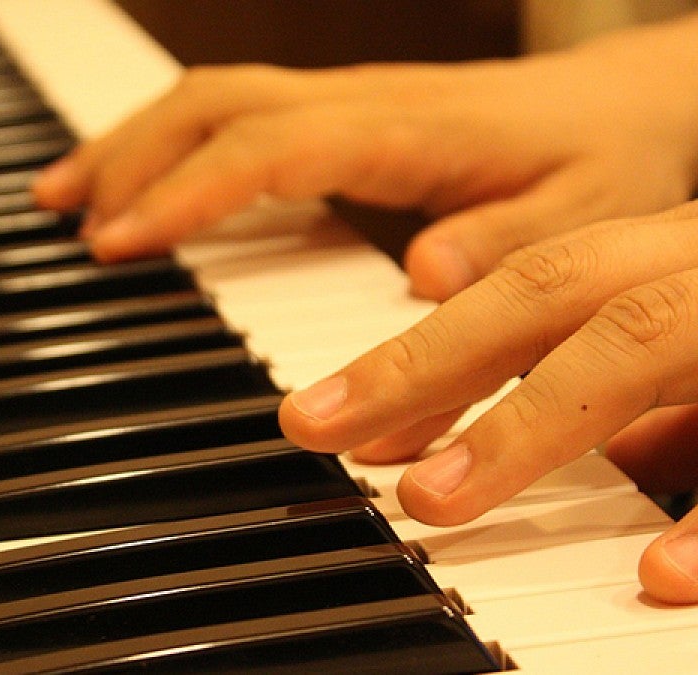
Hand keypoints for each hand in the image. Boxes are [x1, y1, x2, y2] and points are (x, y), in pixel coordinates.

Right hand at [34, 15, 697, 300]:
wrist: (625, 102)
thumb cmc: (603, 158)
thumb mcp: (585, 216)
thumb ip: (505, 244)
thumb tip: (419, 274)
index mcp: (406, 128)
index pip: (269, 146)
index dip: (187, 191)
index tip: (121, 240)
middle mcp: (358, 103)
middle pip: (213, 105)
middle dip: (127, 158)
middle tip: (61, 217)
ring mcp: (341, 103)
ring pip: (209, 99)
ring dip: (130, 143)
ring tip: (61, 194)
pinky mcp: (336, 115)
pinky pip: (231, 114)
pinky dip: (167, 144)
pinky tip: (136, 180)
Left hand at [277, 200, 697, 603]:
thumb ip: (660, 399)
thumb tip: (609, 453)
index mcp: (668, 256)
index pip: (522, 293)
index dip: (419, 351)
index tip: (329, 415)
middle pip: (545, 293)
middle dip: (419, 361)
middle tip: (315, 424)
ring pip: (634, 341)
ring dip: (523, 424)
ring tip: (430, 497)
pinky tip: (655, 572)